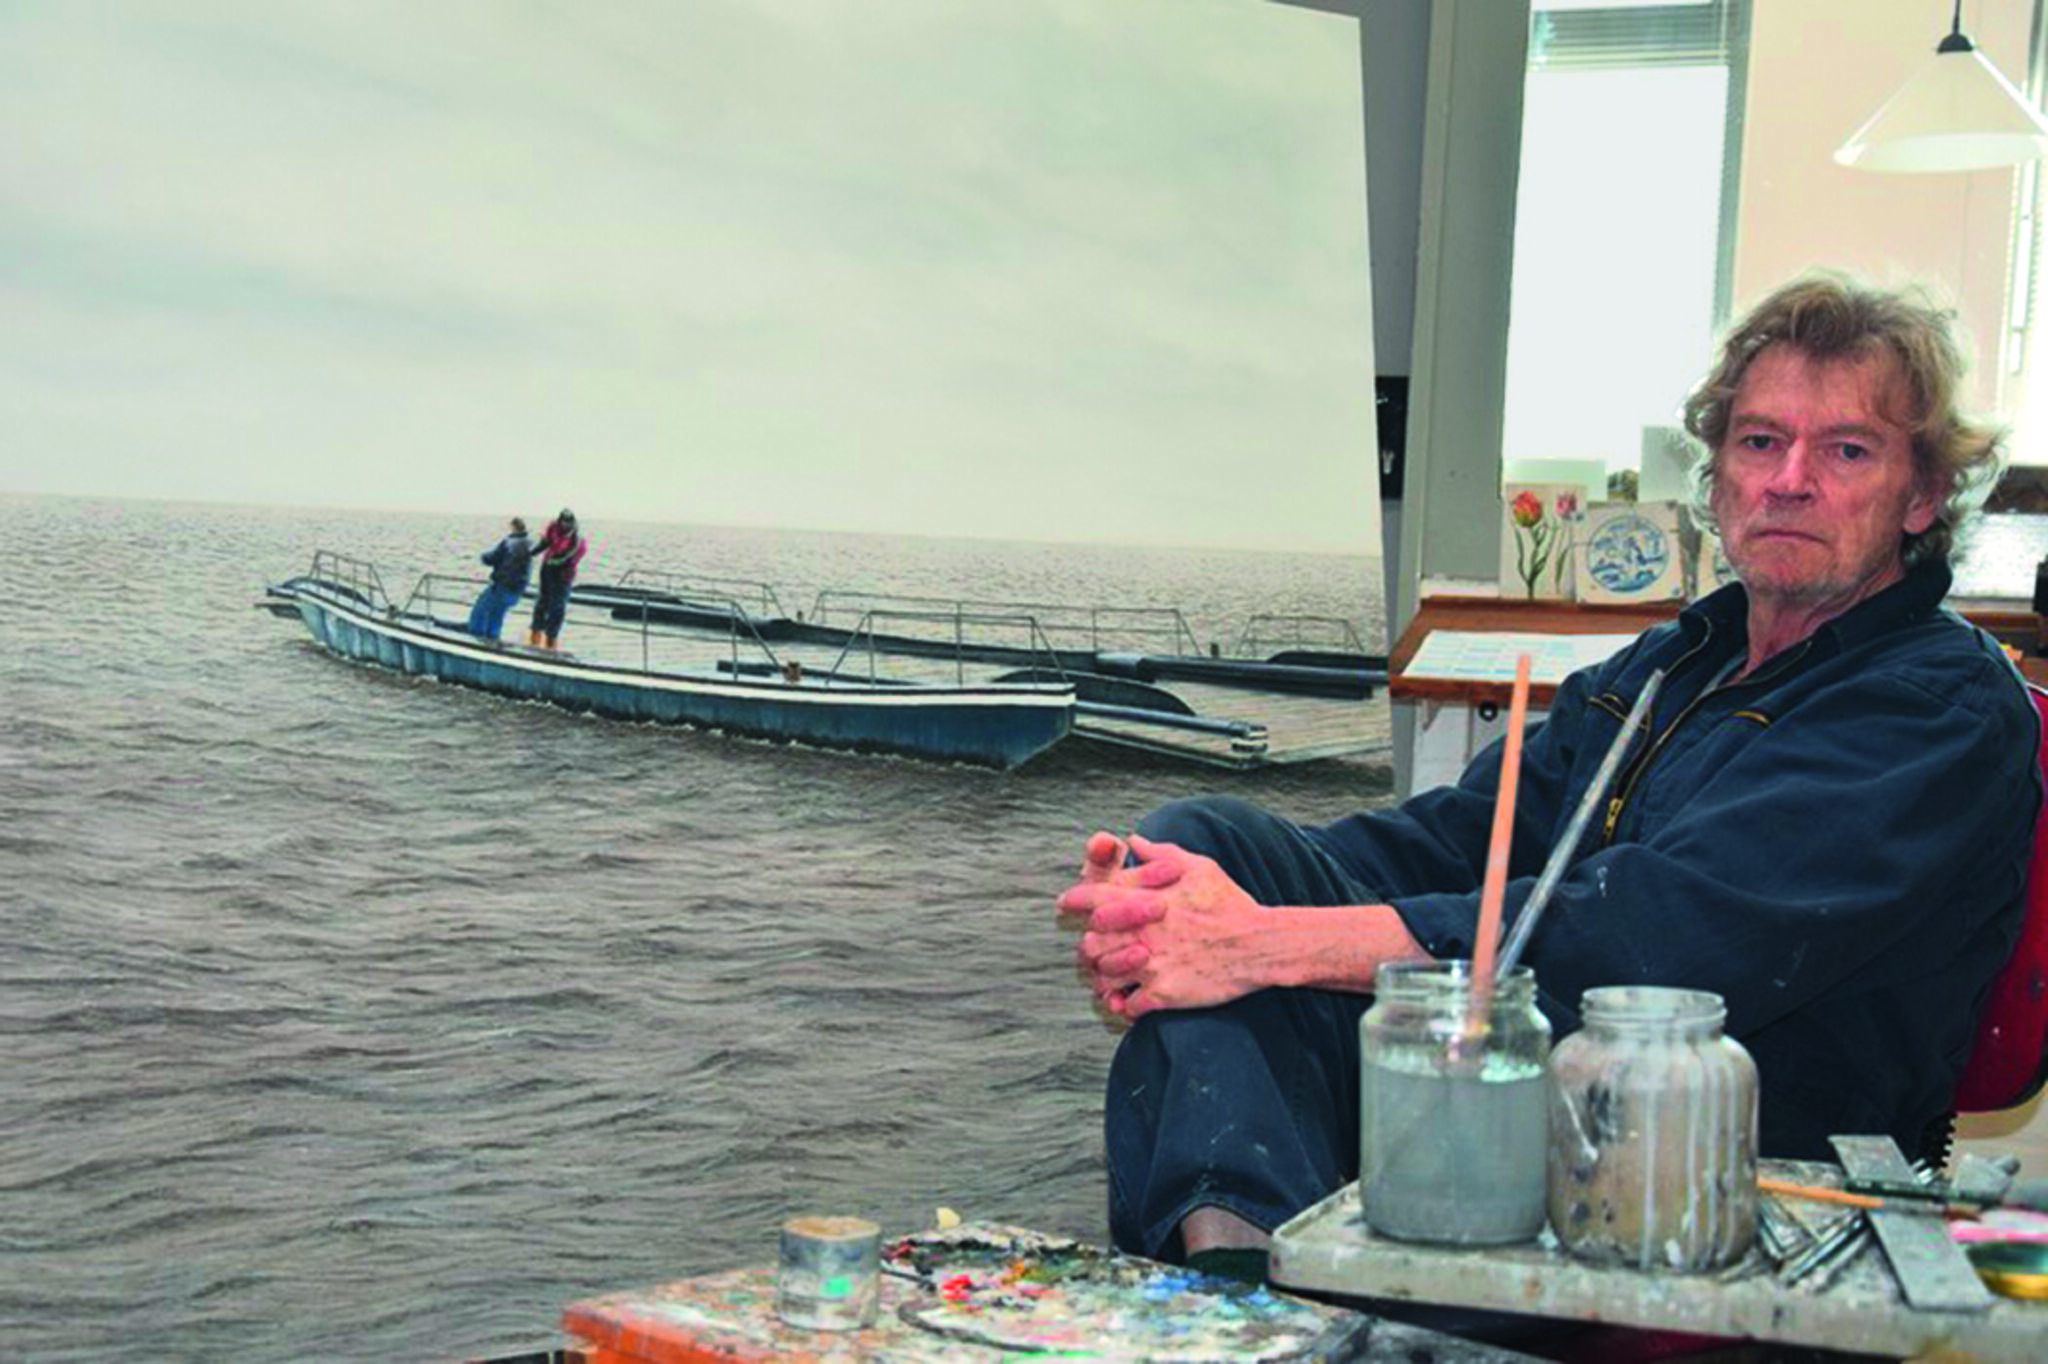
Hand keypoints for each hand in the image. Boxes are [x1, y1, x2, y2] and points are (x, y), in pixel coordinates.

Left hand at [1057, 834, 1266, 1019]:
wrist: (1258, 944)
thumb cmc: (1230, 904)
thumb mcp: (1198, 867)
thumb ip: (1161, 853)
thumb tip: (1135, 839)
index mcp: (1144, 902)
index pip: (1092, 899)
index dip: (1074, 901)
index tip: (1066, 905)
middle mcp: (1140, 934)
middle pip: (1090, 944)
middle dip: (1092, 948)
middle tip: (1099, 952)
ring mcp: (1149, 966)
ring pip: (1104, 978)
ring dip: (1107, 979)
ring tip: (1112, 981)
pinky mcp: (1163, 995)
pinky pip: (1128, 1006)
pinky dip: (1127, 1006)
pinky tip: (1133, 1002)